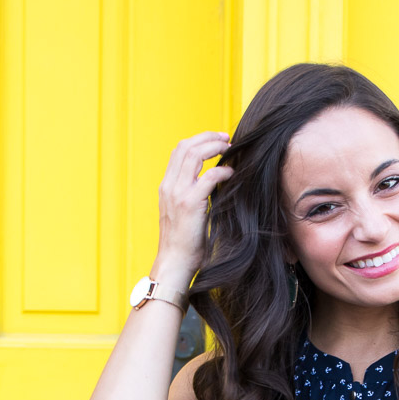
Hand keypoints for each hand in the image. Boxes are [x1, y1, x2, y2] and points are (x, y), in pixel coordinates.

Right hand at [155, 132, 234, 277]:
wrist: (175, 262)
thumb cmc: (184, 242)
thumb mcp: (182, 212)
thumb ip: (191, 195)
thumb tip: (212, 181)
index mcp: (166, 186)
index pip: (178, 151)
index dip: (198, 140)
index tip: (216, 140)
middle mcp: (169, 186)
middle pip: (185, 146)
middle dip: (207, 137)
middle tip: (226, 138)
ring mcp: (178, 193)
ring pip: (194, 154)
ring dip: (214, 147)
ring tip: (229, 149)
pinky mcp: (190, 203)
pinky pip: (209, 176)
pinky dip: (222, 171)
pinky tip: (231, 174)